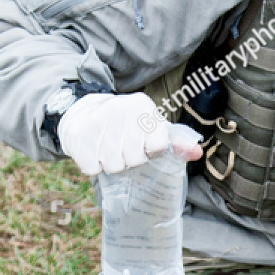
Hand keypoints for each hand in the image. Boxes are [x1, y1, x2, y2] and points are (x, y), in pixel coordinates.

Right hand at [58, 92, 203, 175]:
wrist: (82, 110)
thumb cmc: (126, 125)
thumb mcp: (152, 127)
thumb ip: (175, 142)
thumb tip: (198, 154)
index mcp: (143, 106)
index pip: (157, 148)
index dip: (150, 152)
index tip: (142, 143)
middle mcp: (119, 109)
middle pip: (134, 160)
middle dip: (129, 159)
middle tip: (122, 146)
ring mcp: (96, 120)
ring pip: (114, 167)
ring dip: (111, 163)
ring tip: (107, 147)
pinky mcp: (77, 135)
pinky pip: (92, 168)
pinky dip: (93, 165)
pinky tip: (93, 150)